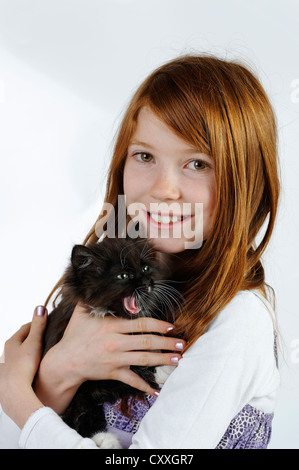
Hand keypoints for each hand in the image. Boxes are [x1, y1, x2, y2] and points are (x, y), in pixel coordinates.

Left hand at [0, 306, 47, 427]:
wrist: (15, 393)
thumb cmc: (24, 367)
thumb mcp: (34, 343)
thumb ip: (38, 326)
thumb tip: (39, 307)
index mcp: (11, 342)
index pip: (25, 327)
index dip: (37, 324)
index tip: (46, 322)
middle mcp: (5, 354)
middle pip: (20, 342)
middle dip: (31, 339)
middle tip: (45, 338)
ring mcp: (5, 367)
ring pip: (17, 356)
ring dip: (27, 354)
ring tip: (40, 356)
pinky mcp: (6, 380)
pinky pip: (17, 369)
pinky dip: (24, 367)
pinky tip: (31, 372)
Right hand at [35, 304, 184, 412]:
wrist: (64, 362)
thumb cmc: (75, 335)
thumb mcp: (82, 312)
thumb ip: (93, 297)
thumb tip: (100, 281)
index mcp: (111, 326)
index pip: (140, 324)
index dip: (158, 324)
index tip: (171, 326)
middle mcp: (115, 342)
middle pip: (146, 341)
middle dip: (166, 343)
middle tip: (182, 343)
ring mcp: (115, 359)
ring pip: (144, 359)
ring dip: (163, 359)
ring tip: (178, 359)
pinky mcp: (113, 373)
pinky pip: (132, 380)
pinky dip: (145, 386)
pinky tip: (157, 390)